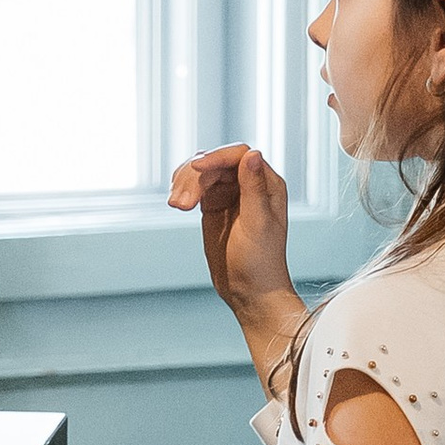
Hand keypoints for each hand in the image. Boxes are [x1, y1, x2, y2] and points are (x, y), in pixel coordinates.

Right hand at [168, 142, 293, 323]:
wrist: (249, 290)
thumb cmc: (261, 261)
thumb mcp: (257, 224)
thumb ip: (253, 188)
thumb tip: (252, 154)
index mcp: (267, 184)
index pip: (239, 155)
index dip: (216, 157)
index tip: (196, 168)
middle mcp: (249, 184)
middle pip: (216, 162)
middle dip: (194, 177)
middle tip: (180, 205)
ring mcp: (230, 193)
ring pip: (202, 172)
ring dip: (184, 183)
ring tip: (176, 206)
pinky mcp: (213, 205)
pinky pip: (195, 186)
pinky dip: (183, 190)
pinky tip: (177, 203)